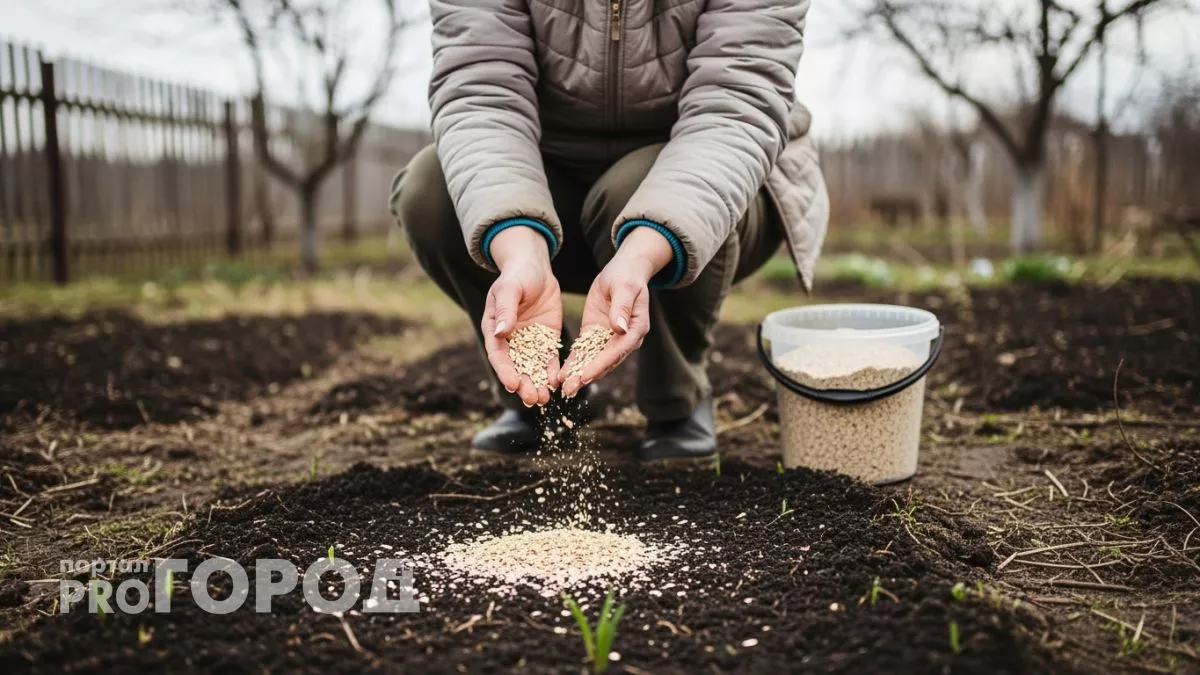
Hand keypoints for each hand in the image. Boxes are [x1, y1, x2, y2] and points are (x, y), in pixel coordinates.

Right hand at [481, 227, 561, 406]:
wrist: (534, 268)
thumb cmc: (516, 276)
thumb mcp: (510, 289)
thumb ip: (505, 310)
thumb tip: (500, 332)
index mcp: (494, 329)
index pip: (498, 354)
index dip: (505, 371)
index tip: (513, 384)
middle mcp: (510, 340)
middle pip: (515, 367)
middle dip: (523, 384)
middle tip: (533, 399)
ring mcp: (529, 341)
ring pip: (532, 367)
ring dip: (537, 383)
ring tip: (544, 399)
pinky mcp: (546, 339)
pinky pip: (549, 359)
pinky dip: (552, 372)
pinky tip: (558, 384)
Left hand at [558, 227, 674, 397]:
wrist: (623, 271)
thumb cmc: (626, 276)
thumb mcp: (624, 287)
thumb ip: (621, 308)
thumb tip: (620, 328)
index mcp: (635, 328)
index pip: (617, 350)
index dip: (601, 364)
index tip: (586, 375)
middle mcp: (624, 338)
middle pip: (606, 361)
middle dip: (588, 376)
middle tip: (570, 390)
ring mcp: (609, 338)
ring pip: (594, 360)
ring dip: (579, 374)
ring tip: (564, 388)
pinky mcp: (596, 334)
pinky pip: (585, 351)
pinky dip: (574, 363)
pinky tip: (561, 374)